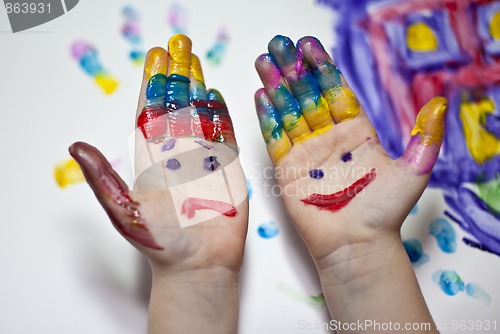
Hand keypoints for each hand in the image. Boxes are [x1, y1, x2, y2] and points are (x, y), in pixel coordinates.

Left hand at [71, 34, 247, 333]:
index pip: (152, 113)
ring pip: (200, 115)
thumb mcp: (125, 212)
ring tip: (196, 61)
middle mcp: (177, 155)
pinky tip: (216, 95)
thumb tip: (75, 145)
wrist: (197, 266)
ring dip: (198, 88)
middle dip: (178, 76)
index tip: (156, 57)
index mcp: (152, 160)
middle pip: (178, 106)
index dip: (154, 84)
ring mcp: (202, 160)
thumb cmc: (161, 245)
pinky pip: (224, 135)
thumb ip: (104, 179)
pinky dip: (221, 114)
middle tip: (179, 46)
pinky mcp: (226, 170)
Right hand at [254, 35, 445, 264]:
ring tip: (265, 61)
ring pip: (289, 112)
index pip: (336, 91)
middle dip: (293, 70)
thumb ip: (424, 137)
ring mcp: (307, 153)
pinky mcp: (288, 170)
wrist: (357, 244)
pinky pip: (276, 138)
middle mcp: (329, 138)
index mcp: (356, 132)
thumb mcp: (413, 171)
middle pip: (308, 96)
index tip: (310, 45)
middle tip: (279, 45)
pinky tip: (262, 96)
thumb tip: (439, 103)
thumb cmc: (384, 212)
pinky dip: (268, 118)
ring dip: (277, 86)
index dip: (322, 68)